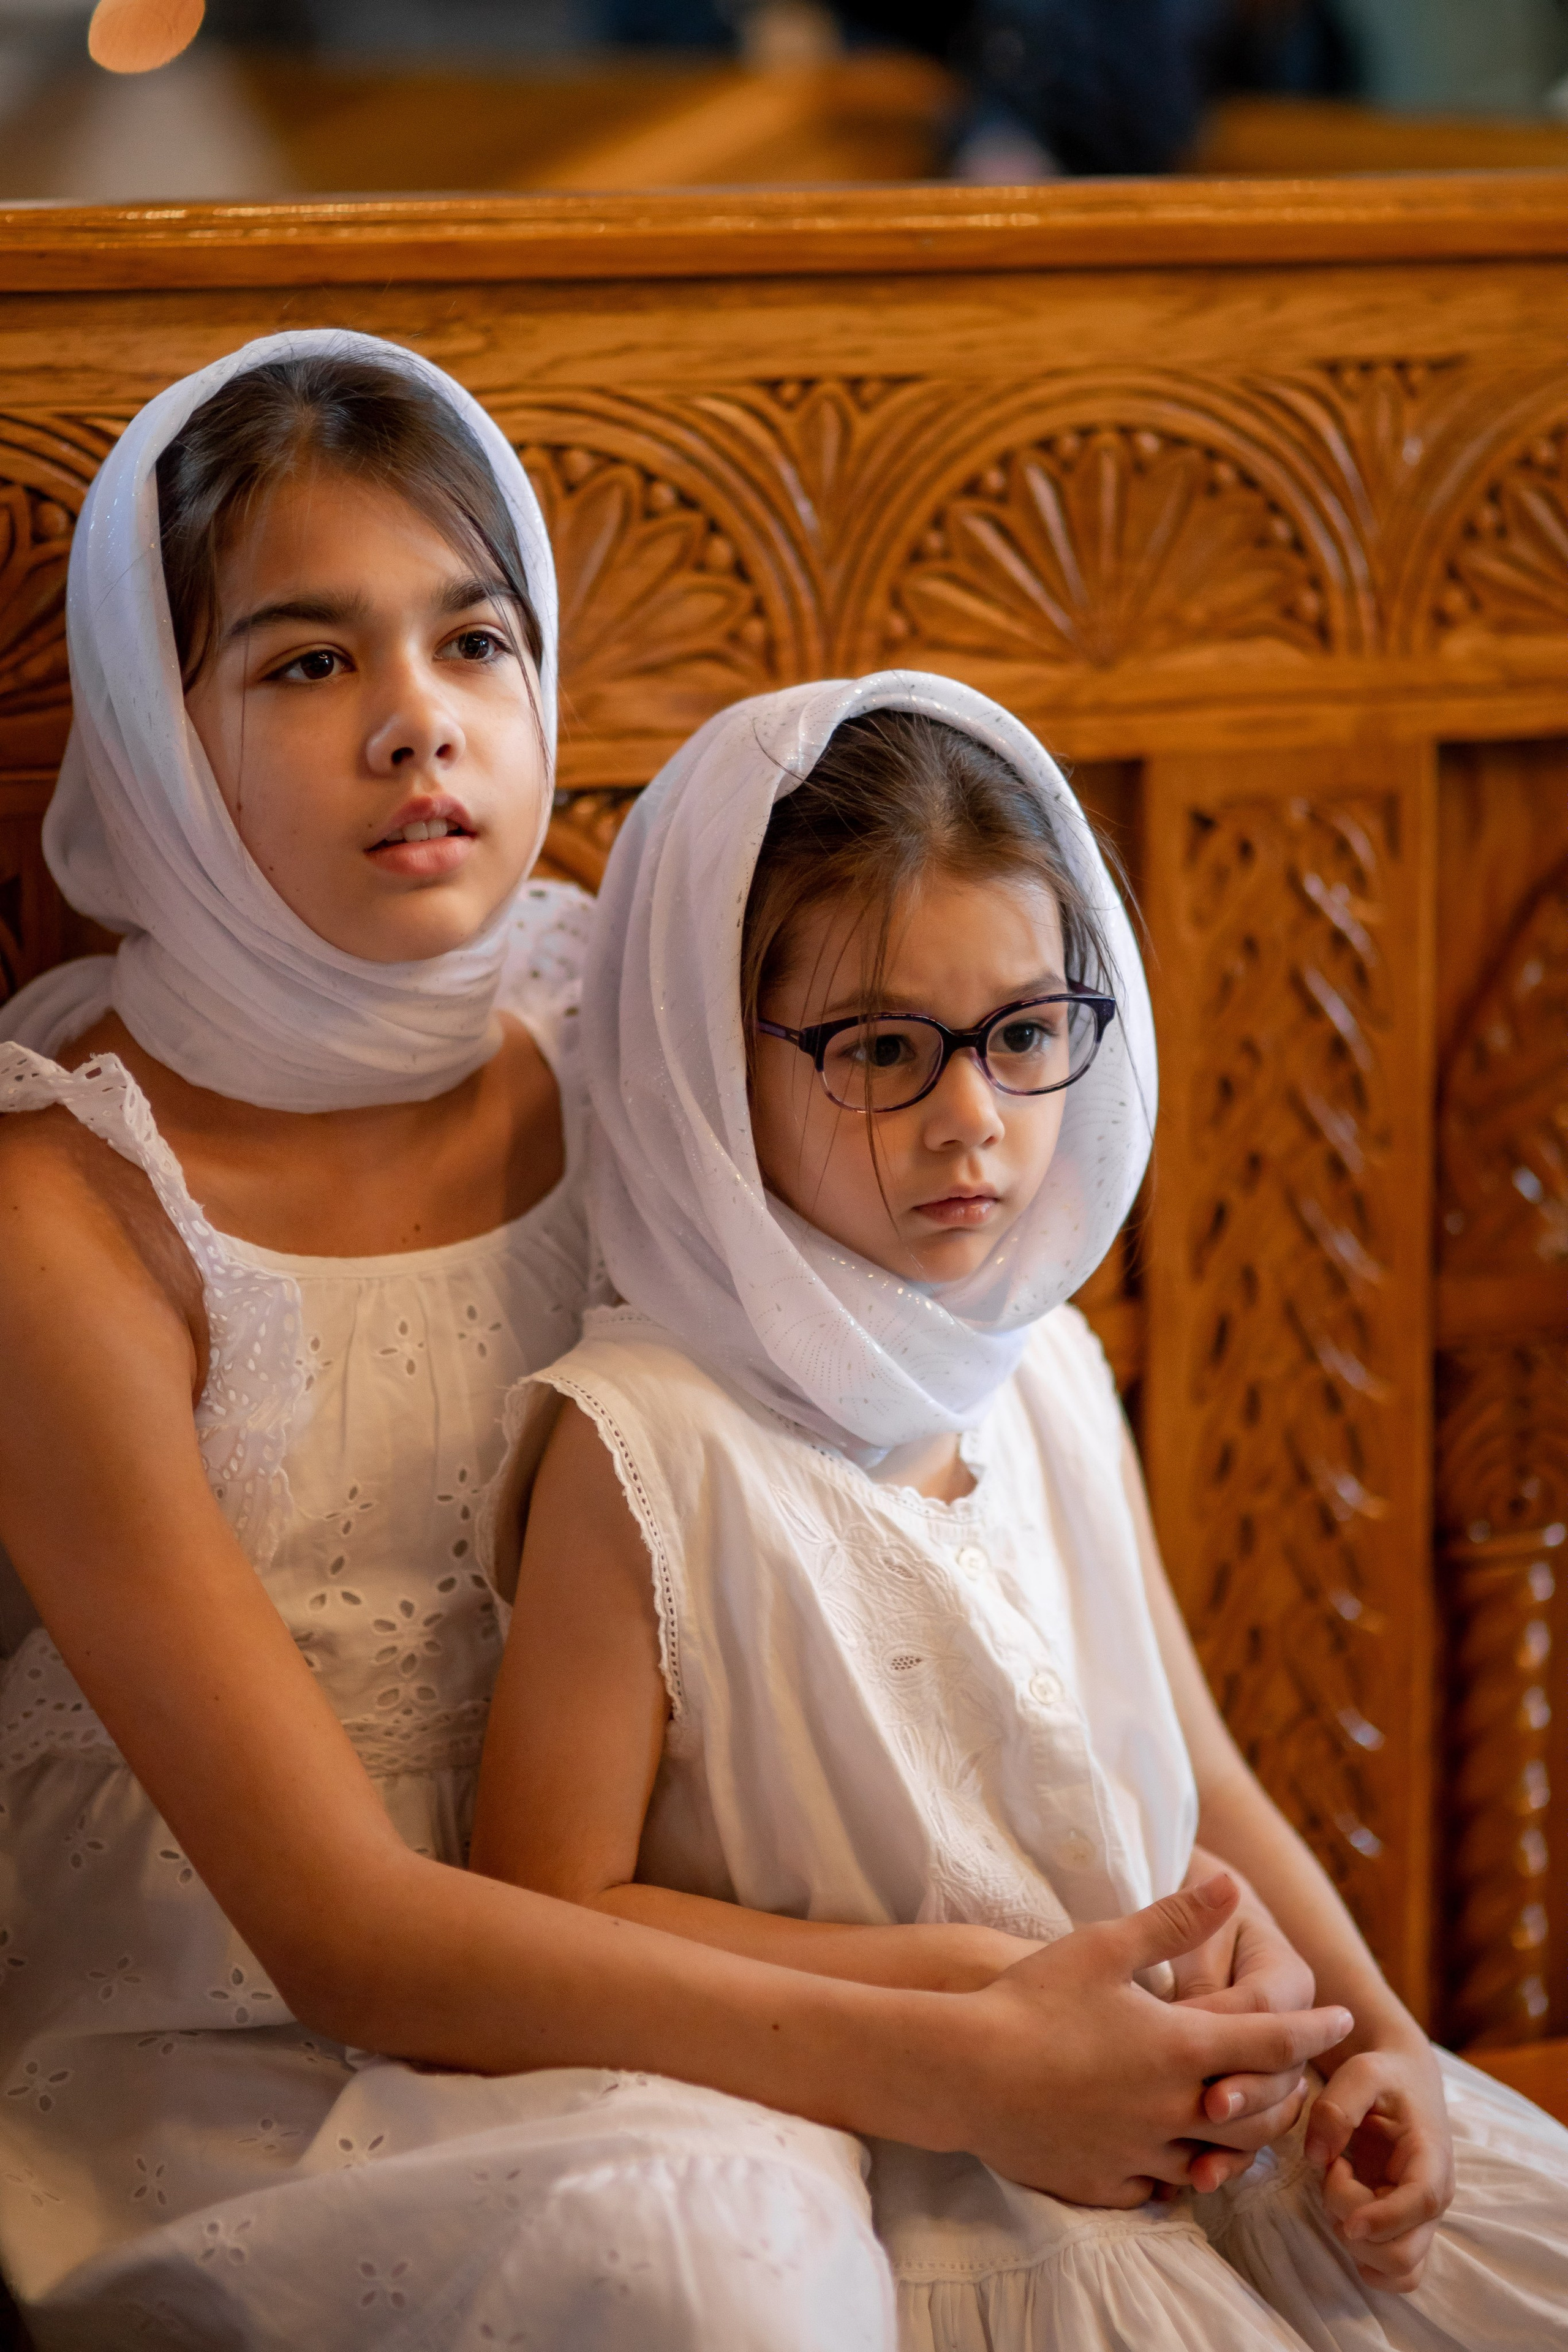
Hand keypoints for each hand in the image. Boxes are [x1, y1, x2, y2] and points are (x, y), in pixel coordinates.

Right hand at [940, 1874, 1352, 2206]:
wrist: (965, 2070)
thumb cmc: (1034, 1999)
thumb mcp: (1104, 1945)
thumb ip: (1173, 1921)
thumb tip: (1231, 1886)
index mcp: (1180, 2048)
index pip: (1273, 2042)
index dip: (1314, 2031)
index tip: (1343, 2021)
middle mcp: (1173, 2108)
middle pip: (1260, 2114)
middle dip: (1286, 2094)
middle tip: (1292, 2075)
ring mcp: (1140, 2154)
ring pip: (1217, 2160)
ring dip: (1238, 2139)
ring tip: (1240, 2116)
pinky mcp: (1106, 2184)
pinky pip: (1162, 2189)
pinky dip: (1181, 2172)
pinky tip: (1176, 2156)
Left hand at [1305, 2039, 1453, 2291]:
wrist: (1403, 2078)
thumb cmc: (1384, 2075)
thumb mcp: (1361, 2071)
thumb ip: (1336, 2107)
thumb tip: (1318, 2158)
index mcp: (1431, 2158)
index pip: (1422, 2204)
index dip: (1384, 2218)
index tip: (1346, 2216)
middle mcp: (1433, 2197)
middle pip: (1402, 2252)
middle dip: (1354, 2225)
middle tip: (1335, 2172)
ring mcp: (1420, 2217)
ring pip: (1397, 2268)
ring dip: (1356, 2242)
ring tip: (1340, 2186)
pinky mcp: (1405, 2226)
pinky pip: (1395, 2272)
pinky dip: (1365, 2258)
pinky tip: (1345, 2218)